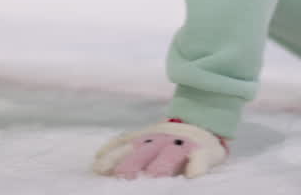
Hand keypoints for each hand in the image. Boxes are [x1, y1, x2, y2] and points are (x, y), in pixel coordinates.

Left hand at [92, 120, 228, 178]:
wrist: (203, 123)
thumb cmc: (168, 140)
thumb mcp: (143, 138)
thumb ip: (121, 146)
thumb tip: (96, 160)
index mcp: (146, 138)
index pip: (125, 146)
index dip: (112, 156)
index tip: (98, 168)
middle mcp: (162, 140)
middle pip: (145, 150)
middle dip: (132, 162)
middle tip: (121, 174)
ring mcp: (183, 145)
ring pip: (171, 155)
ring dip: (162, 164)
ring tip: (154, 175)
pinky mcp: (204, 152)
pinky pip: (201, 159)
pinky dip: (198, 166)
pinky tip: (193, 176)